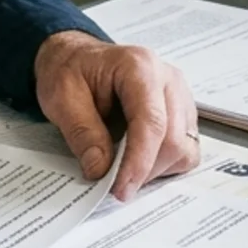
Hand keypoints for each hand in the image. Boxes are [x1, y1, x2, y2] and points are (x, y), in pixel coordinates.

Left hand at [34, 31, 197, 201]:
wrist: (77, 58)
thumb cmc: (71, 70)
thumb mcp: (61, 97)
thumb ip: (82, 133)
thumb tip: (100, 168)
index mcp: (139, 67)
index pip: (151, 122)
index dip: (139, 162)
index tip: (122, 188)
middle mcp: (167, 79)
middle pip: (173, 139)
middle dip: (144, 170)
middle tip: (114, 184)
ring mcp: (179, 95)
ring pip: (184, 148)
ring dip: (155, 169)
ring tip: (124, 168)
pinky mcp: (182, 113)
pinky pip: (186, 149)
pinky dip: (164, 164)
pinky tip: (139, 159)